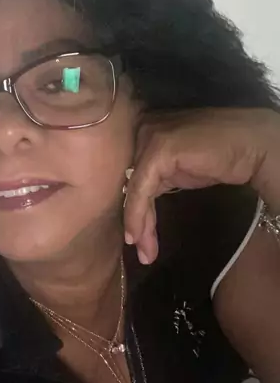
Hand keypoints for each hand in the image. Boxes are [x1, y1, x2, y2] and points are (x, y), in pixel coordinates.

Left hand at [123, 107, 279, 264]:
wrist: (253, 147)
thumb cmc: (221, 157)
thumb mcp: (180, 171)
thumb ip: (157, 181)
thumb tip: (137, 210)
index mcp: (145, 132)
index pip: (130, 175)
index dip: (132, 209)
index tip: (134, 239)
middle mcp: (142, 129)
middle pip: (130, 183)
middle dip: (135, 221)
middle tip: (140, 252)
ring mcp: (150, 137)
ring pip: (134, 189)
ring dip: (138, 224)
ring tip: (143, 252)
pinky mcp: (158, 150)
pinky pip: (141, 189)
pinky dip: (137, 214)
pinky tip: (137, 235)